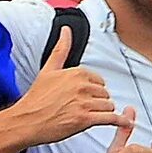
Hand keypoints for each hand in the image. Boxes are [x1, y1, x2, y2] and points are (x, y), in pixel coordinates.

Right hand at [5, 35, 121, 146]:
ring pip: (109, 106)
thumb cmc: (36, 99)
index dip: (93, 89)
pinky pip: (111, 119)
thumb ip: (61, 49)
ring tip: (90, 116)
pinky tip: (124, 122)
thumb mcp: (48, 69)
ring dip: (103, 112)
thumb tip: (66, 30)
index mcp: (76, 73)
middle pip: (105, 93)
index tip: (84, 95)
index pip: (99, 80)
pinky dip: (119, 121)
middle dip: (98, 101)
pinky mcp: (85, 119)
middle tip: (84, 107)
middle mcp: (81, 86)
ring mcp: (84, 103)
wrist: (26, 121)